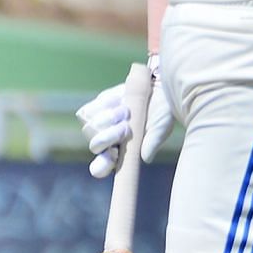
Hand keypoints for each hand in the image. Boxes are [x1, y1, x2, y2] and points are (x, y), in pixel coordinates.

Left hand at [78, 59, 176, 178]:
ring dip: (108, 119)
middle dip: (109, 137)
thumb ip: (154, 140)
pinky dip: (102, 106)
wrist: (159, 84)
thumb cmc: (163, 110)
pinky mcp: (96, 107)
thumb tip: (145, 158)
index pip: (102, 168)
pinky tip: (119, 99)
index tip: (113, 155)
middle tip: (126, 127)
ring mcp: (99, 124)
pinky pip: (88, 111)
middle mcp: (108, 141)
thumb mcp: (162, 125)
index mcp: (122, 153)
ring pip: (89, 128)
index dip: (103, 165)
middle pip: (95, 146)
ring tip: (127, 110)